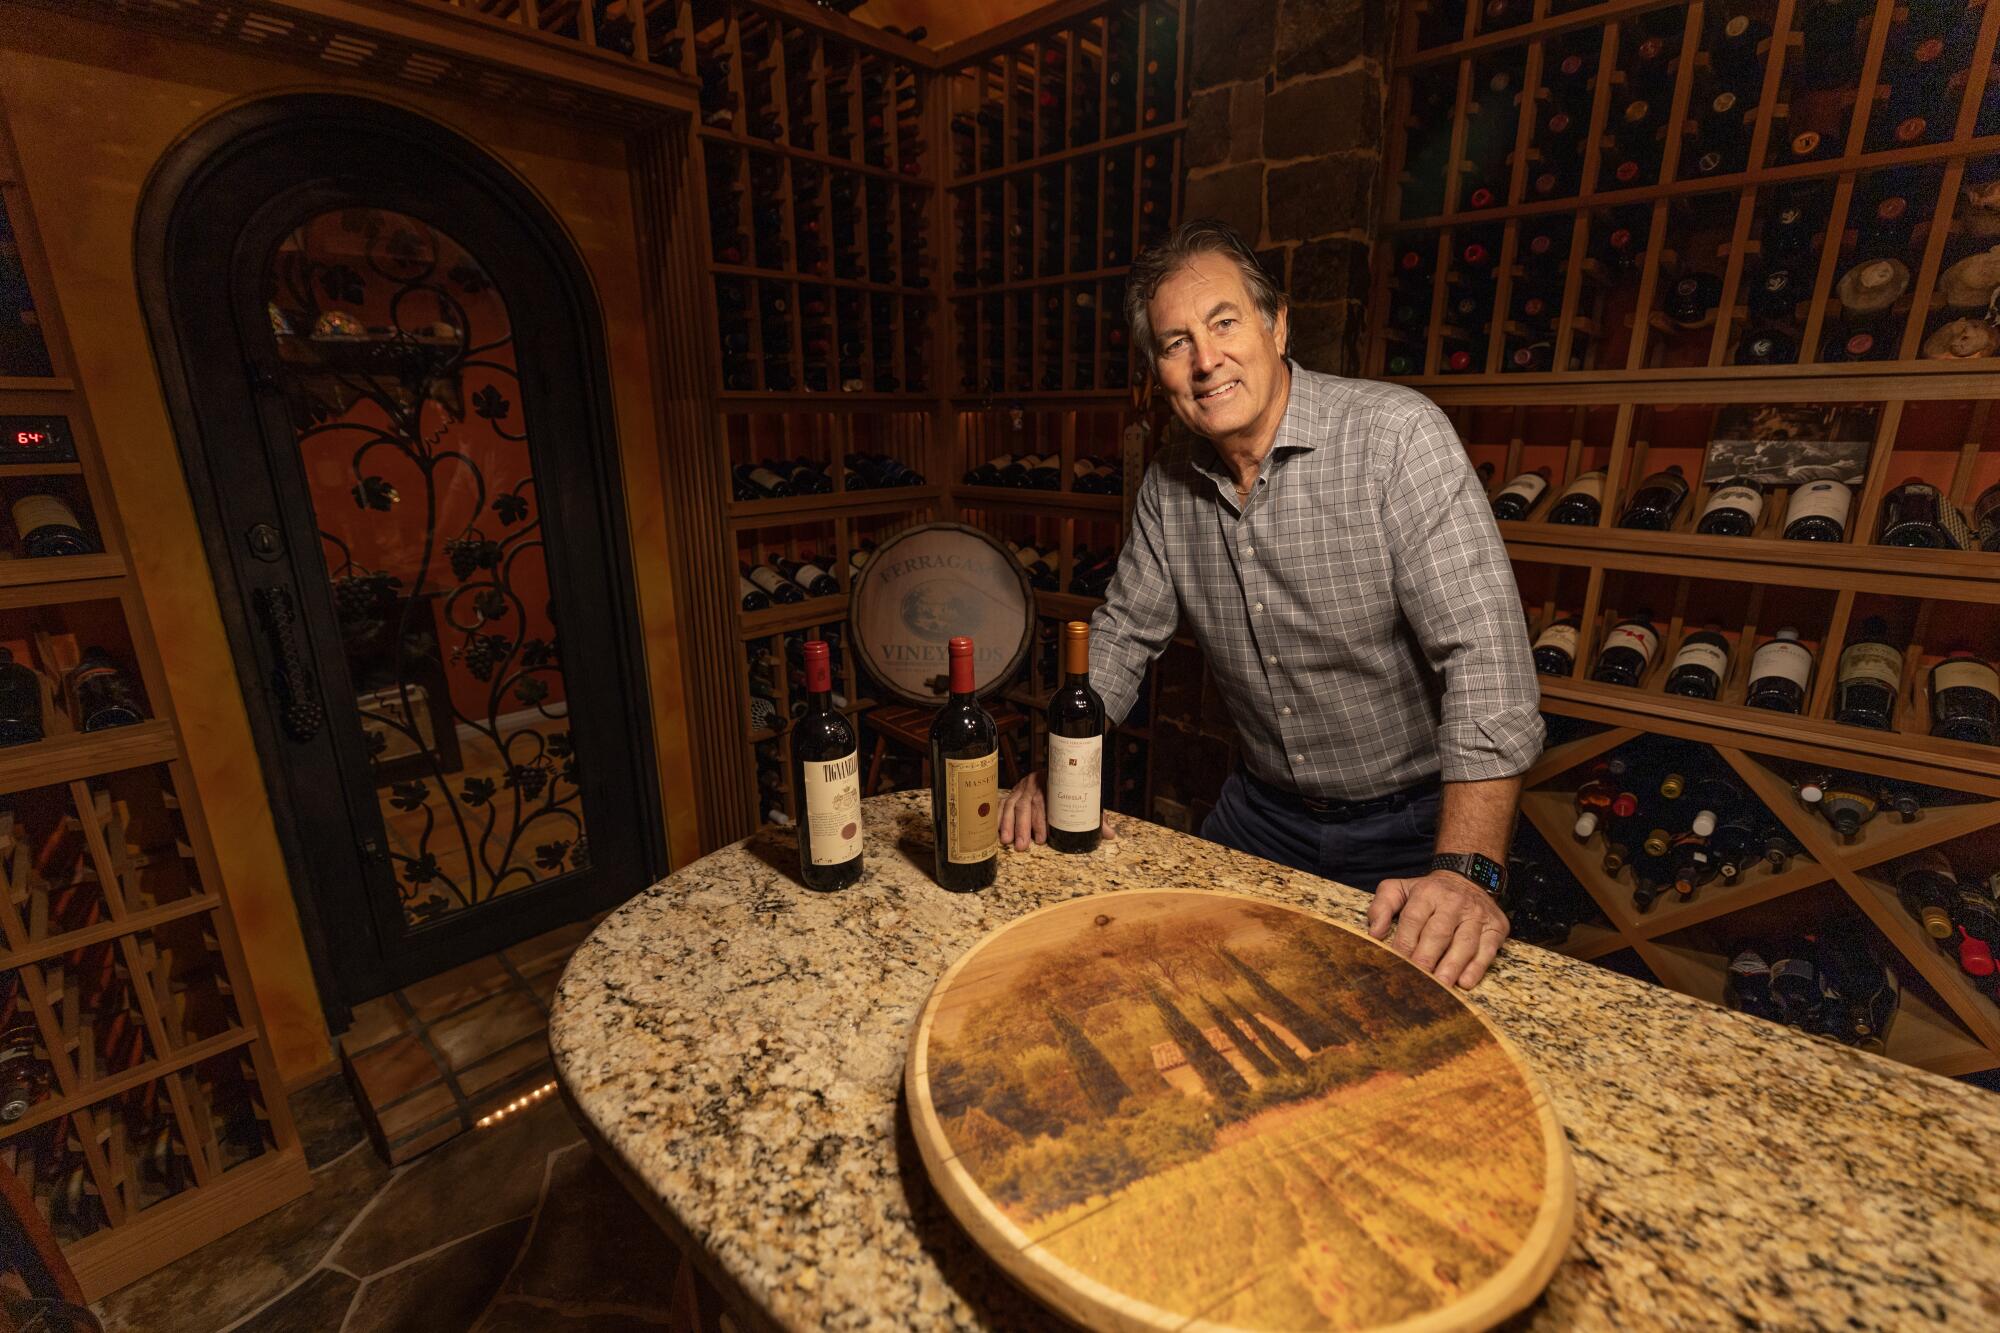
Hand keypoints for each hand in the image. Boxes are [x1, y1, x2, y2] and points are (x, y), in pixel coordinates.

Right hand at [997, 770, 1118, 851]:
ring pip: (1011, 805)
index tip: (1044, 837)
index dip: (1041, 819)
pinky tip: (994, 830)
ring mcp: (1020, 788)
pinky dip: (996, 816)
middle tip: (1023, 845)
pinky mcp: (1011, 793)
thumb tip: (1109, 834)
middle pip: (1025, 805)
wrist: (1057, 767)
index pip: (1045, 800)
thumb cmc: (1068, 788)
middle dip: (1023, 826)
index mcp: (1051, 782)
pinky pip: (1000, 804)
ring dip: (1008, 824)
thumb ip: (1094, 816)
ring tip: (1008, 841)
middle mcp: (1033, 784)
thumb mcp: (1082, 798)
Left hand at [1367, 870, 1508, 989]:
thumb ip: (1382, 906)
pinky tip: (1465, 981)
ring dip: (1452, 966)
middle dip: (1427, 958)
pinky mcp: (1496, 927)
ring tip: (1441, 986)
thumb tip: (1375, 933)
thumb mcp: (1401, 888)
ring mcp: (1477, 915)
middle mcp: (1454, 903)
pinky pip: (1487, 949)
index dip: (1404, 943)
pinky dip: (1477, 967)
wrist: (1469, 877)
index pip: (1413, 920)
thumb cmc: (1429, 892)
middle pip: (1439, 933)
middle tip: (1417, 980)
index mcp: (1427, 893)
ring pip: (1464, 943)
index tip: (1396, 963)